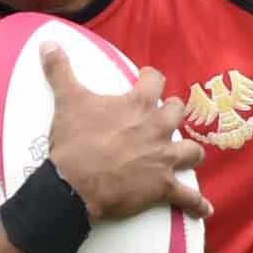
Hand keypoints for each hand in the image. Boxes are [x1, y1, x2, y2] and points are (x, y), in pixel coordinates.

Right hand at [40, 47, 209, 227]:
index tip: (146, 80)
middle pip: (178, 113)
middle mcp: (158, 129)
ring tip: (186, 156)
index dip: (151, 79)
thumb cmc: (75, 141)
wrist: (76, 184)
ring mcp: (164, 159)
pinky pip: (189, 197)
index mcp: (139, 105)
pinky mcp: (163, 187)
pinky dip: (198, 204)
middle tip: (163, 119)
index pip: (155, 81)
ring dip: (190, 153)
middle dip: (173, 114)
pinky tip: (205, 209)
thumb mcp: (67, 100)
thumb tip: (48, 43)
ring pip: (192, 152)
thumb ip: (60, 70)